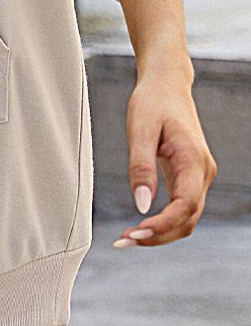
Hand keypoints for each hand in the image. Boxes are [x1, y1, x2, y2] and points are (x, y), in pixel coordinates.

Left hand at [113, 66, 217, 247]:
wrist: (166, 84)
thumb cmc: (152, 102)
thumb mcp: (140, 129)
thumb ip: (140, 167)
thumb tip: (141, 205)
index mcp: (193, 160)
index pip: (185, 205)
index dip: (163, 224)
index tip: (136, 232)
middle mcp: (202, 172)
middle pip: (187, 219)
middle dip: (158, 236)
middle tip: (123, 241)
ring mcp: (198, 176)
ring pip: (186, 218)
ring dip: (160, 233)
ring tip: (127, 238)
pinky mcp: (189, 176)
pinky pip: (181, 208)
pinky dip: (163, 222)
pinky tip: (140, 226)